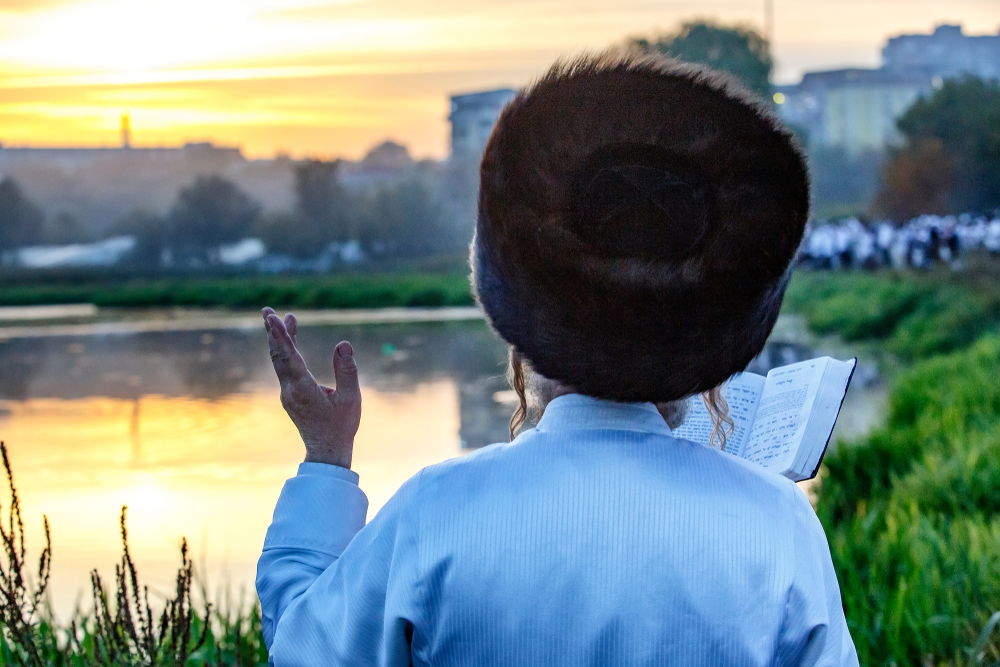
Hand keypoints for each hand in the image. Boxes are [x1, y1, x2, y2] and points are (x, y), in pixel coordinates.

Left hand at [261, 306, 360, 467]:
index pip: (289, 356)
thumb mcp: (351, 398)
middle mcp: (290, 390)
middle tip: (266, 311)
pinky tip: (291, 341)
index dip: (280, 335)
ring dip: (278, 339)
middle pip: (277, 355)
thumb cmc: (341, 425)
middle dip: (272, 332)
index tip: (272, 318)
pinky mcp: (290, 396)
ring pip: (279, 361)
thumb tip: (343, 344)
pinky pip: (284, 368)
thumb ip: (347, 370)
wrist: (327, 451)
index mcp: (303, 388)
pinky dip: (285, 351)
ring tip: (282, 318)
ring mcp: (287, 393)